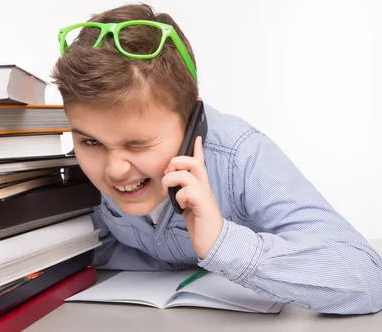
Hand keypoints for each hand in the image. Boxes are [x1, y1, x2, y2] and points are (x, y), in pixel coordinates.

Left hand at [162, 136, 223, 258]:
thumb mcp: (188, 207)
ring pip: (187, 174)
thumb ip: (182, 195)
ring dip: (172, 179)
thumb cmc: (201, 227)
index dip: (198, 149)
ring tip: (167, 190)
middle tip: (167, 174)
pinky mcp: (203, 205)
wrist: (214, 244)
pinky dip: (178, 197)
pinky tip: (180, 207)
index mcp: (201, 188)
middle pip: (193, 162)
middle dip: (176, 162)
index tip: (196, 137)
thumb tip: (169, 189)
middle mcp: (204, 188)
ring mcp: (205, 196)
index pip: (200, 163)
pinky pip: (188, 191)